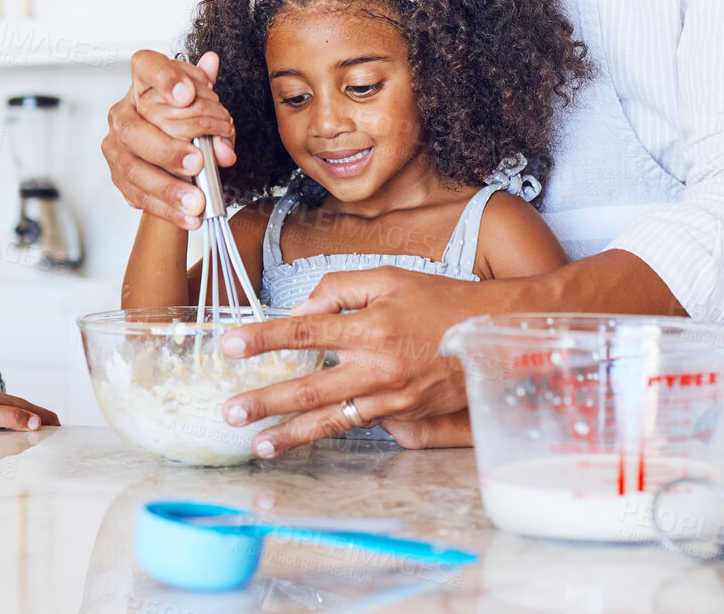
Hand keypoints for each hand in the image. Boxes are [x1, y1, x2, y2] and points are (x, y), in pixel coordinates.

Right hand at [103, 50, 237, 229]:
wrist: (170, 155)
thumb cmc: (185, 122)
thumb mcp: (206, 109)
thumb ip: (217, 113)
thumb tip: (223, 120)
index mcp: (143, 85)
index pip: (145, 66)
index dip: (164, 77)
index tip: (188, 94)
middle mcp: (123, 112)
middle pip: (133, 129)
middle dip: (167, 148)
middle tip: (198, 162)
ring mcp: (116, 146)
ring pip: (133, 168)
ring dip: (168, 187)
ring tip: (196, 201)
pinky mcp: (119, 176)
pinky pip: (139, 196)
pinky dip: (167, 209)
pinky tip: (189, 217)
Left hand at [219, 267, 526, 456]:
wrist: (493, 333)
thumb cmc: (442, 300)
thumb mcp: (390, 277)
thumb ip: (341, 287)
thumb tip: (304, 309)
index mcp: (370, 326)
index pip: (304, 331)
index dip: (263, 338)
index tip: (229, 345)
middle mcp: (376, 367)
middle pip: (308, 389)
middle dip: (264, 402)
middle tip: (229, 411)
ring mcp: (391, 398)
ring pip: (331, 421)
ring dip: (290, 434)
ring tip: (258, 445)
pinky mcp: (404, 416)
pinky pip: (359, 425)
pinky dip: (330, 433)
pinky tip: (304, 439)